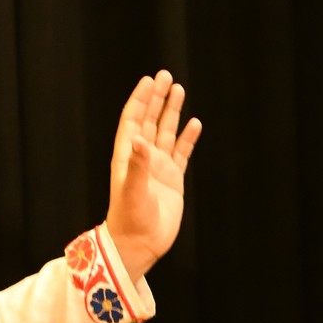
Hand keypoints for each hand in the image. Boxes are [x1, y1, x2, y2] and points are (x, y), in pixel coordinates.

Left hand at [107, 70, 201, 281]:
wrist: (139, 246)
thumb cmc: (130, 220)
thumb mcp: (133, 192)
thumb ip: (137, 165)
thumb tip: (140, 138)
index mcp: (128, 156)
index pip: (133, 120)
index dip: (140, 100)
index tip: (149, 80)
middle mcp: (142, 158)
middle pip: (150, 121)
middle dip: (157, 98)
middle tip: (166, 76)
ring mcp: (158, 168)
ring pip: (166, 133)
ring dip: (172, 112)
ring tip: (179, 90)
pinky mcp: (172, 180)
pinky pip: (181, 153)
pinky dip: (187, 138)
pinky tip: (194, 124)